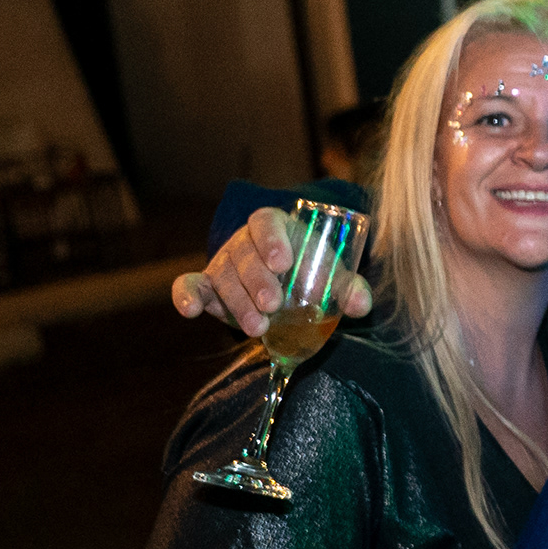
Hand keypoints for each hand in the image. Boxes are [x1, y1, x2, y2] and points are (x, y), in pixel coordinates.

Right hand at [171, 205, 376, 333]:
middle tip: (273, 305)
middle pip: (244, 254)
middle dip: (258, 280)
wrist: (285, 287)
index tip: (283, 262)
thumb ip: (348, 288)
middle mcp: (244, 241)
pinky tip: (190, 310)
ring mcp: (223, 263)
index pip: (266, 221)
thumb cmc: (310, 273)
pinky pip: (190, 285)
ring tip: (258, 327)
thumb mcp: (332, 277)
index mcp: (275, 227)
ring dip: (238, 303)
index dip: (271, 239)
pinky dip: (186, 295)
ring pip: (223, 277)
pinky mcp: (208, 286)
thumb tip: (361, 305)